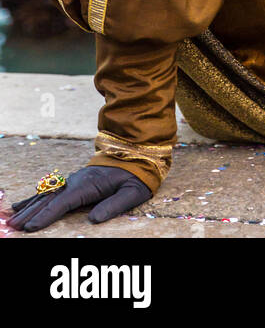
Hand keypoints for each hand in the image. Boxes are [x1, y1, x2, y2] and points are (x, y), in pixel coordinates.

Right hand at [8, 164, 150, 232]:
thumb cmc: (135, 176)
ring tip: (12, 219)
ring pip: (46, 195)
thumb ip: (113, 206)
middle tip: (14, 227)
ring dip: (28, 207)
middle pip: (50, 200)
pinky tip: (22, 204)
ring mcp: (73, 180)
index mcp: (90, 185)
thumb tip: (93, 220)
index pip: (63, 203)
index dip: (46, 216)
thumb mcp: (132, 193)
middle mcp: (77, 181)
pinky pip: (50, 190)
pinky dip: (34, 198)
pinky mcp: (73, 181)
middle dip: (30, 214)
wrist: (134, 153)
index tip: (31, 228)